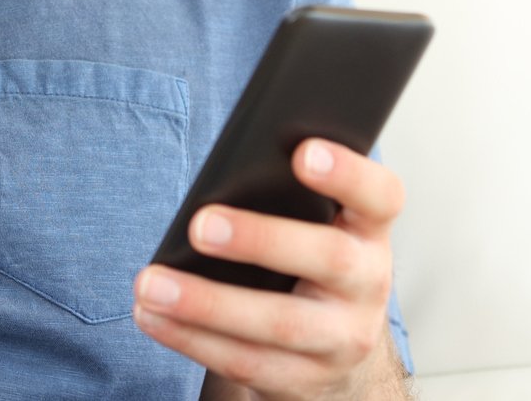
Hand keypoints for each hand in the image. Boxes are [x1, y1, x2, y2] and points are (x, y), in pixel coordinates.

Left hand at [134, 139, 406, 400]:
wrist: (334, 345)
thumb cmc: (306, 258)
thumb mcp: (314, 223)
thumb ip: (285, 195)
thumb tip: (224, 172)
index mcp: (369, 230)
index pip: (379, 196)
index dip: (347, 173)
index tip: (302, 152)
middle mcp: (368, 284)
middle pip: (328, 259)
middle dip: (260, 240)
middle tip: (200, 225)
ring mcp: (342, 339)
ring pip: (279, 324)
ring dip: (206, 304)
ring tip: (151, 282)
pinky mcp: (305, 381)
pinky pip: (245, 361)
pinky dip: (191, 338)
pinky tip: (151, 314)